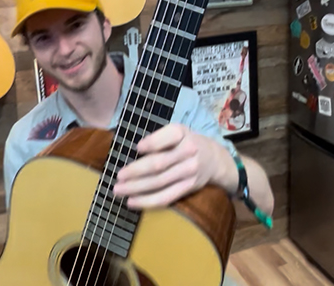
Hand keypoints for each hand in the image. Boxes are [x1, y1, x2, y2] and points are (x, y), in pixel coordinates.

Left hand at [113, 124, 234, 208]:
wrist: (214, 159)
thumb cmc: (187, 142)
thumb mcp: (178, 131)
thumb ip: (159, 138)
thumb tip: (135, 152)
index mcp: (182, 133)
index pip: (168, 136)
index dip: (153, 143)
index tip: (137, 147)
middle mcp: (188, 151)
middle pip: (159, 163)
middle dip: (136, 171)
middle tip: (118, 176)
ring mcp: (189, 171)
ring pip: (159, 182)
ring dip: (137, 188)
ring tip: (119, 190)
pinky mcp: (188, 187)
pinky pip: (166, 197)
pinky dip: (148, 201)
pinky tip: (132, 202)